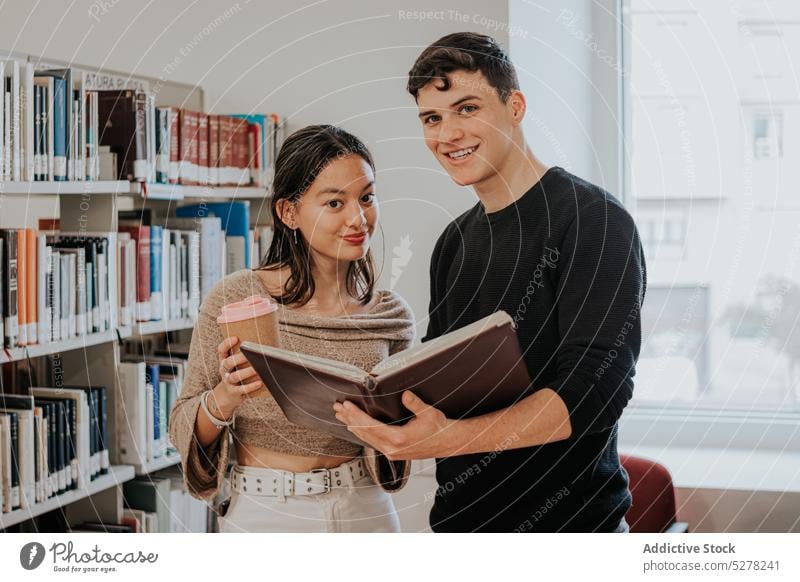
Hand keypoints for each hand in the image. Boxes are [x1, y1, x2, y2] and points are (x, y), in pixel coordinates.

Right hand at [213, 336, 265, 416]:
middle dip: (239, 358)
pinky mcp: (233, 392)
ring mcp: (228, 381)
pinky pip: (241, 389)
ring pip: (235, 376)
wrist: (227, 395)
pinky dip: (250, 386)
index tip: (236, 338)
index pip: (221, 350)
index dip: (226, 344)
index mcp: (224, 360)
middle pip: (228, 362)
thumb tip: (269, 346)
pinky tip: (259, 383)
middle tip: (250, 354)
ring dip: (246, 372)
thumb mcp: (236, 365)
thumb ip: (246, 356)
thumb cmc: (237, 375)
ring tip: (257, 369)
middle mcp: (224, 370)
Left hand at [333, 391, 454, 459]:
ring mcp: (392, 453)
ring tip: (342, 416)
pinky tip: (357, 427)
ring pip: (367, 439)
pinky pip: (373, 442)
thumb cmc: (439, 428)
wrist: (448, 443)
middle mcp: (392, 449)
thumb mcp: (429, 413)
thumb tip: (405, 395)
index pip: (370, 426)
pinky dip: (363, 433)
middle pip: (364, 433)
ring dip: (354, 426)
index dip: (356, 415)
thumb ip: (415, 404)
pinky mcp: (393, 453)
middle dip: (349, 419)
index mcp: (399, 439)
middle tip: (337, 408)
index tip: (346, 406)